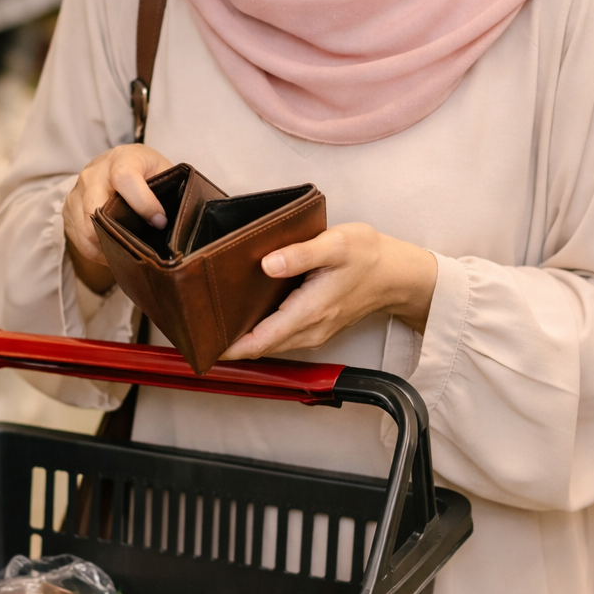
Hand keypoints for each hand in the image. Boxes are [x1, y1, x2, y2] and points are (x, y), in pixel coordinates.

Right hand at [63, 144, 172, 292]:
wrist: (118, 163)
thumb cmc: (146, 171)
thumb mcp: (162, 171)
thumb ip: (167, 190)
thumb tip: (174, 222)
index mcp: (122, 158)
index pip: (124, 178)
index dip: (143, 203)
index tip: (159, 221)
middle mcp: (94, 172)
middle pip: (96, 209)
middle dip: (119, 232)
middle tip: (141, 246)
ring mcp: (77, 191)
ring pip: (85, 228)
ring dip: (107, 245)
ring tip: (128, 251)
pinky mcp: (68, 208)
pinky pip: (78, 238)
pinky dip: (96, 250)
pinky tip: (113, 249)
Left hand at [221, 223, 437, 359]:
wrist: (398, 275)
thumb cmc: (369, 256)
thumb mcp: (335, 245)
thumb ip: (301, 255)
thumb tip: (267, 264)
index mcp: (309, 312)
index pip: (260, 341)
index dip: (228, 347)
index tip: (201, 344)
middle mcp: (310, 329)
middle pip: (260, 348)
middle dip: (228, 344)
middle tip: (195, 330)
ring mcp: (314, 331)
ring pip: (270, 345)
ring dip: (243, 340)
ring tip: (213, 325)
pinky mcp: (317, 327)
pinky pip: (281, 338)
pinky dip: (260, 334)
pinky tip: (245, 316)